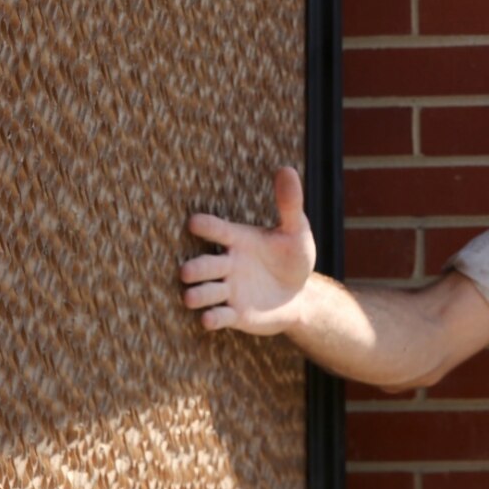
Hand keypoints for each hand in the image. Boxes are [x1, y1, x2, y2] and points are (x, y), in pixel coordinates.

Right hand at [181, 167, 316, 334]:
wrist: (301, 295)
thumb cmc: (293, 258)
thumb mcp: (296, 231)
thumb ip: (289, 204)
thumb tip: (287, 169)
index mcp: (239, 240)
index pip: (218, 230)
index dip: (206, 227)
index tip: (195, 222)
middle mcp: (228, 265)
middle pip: (204, 265)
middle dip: (195, 268)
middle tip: (188, 271)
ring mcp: (229, 290)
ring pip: (204, 292)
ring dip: (197, 294)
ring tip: (191, 296)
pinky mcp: (234, 314)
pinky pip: (219, 317)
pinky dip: (213, 319)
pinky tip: (211, 319)